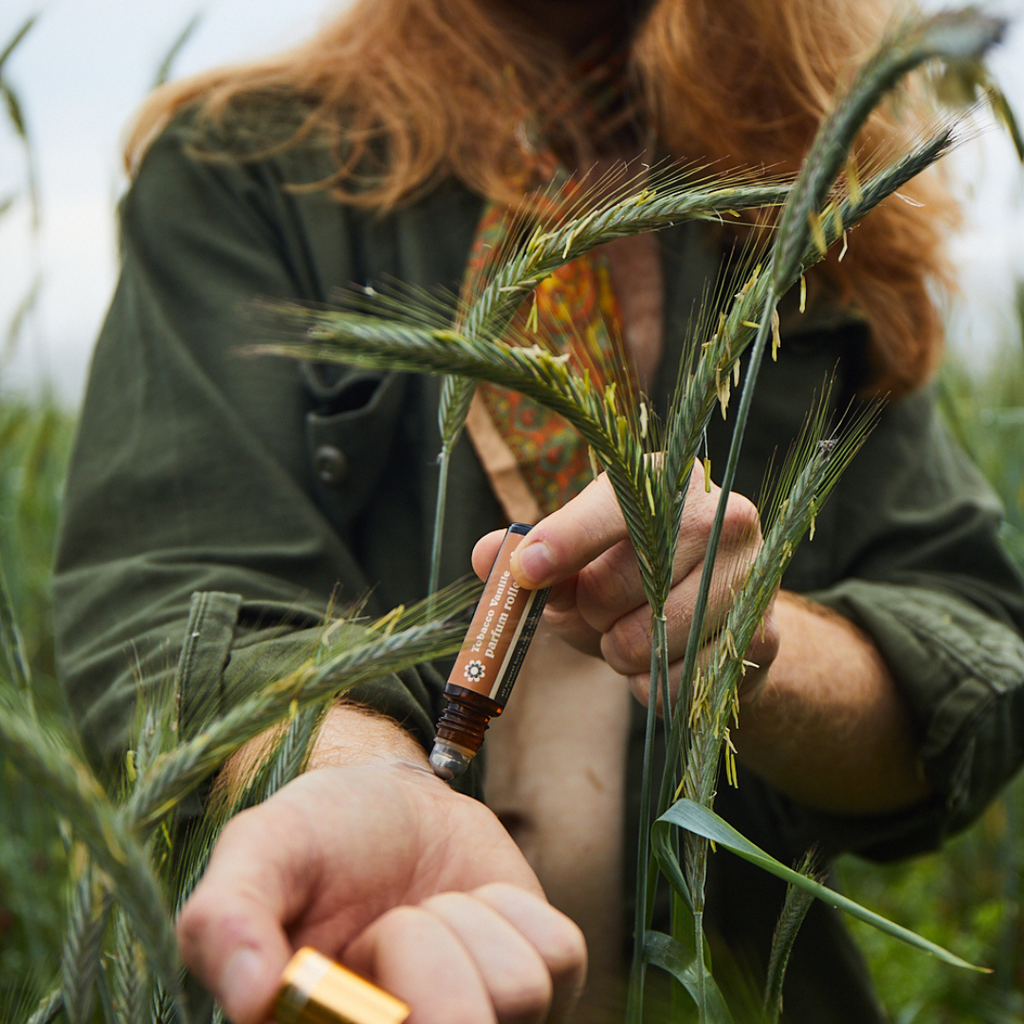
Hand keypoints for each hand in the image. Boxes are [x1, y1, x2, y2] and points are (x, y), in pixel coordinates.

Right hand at [178, 727, 585, 1023]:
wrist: (392, 802)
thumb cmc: (319, 836)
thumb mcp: (260, 853)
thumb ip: (227, 918)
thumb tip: (251, 1001)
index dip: (393, 1006)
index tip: (367, 950)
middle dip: (421, 952)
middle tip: (386, 925)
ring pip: (518, 993)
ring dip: (464, 924)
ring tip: (424, 912)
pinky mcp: (544, 989)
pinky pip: (560, 955)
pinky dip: (514, 911)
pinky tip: (474, 905)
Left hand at [473, 469, 778, 706]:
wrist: (716, 621)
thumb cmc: (630, 580)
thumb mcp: (578, 563)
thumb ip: (532, 558)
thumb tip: (489, 557)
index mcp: (665, 480)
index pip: (611, 509)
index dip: (564, 541)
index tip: (527, 570)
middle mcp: (720, 515)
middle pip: (614, 587)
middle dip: (590, 614)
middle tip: (603, 610)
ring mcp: (748, 575)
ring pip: (644, 642)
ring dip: (620, 655)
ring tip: (634, 634)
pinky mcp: (762, 635)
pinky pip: (675, 683)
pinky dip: (652, 687)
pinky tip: (664, 663)